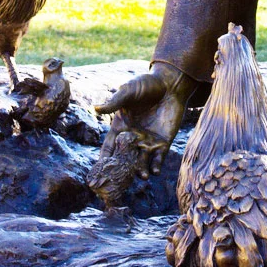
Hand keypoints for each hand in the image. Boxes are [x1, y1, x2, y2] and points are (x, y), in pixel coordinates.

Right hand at [95, 61, 194, 177]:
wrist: (171, 84)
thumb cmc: (146, 84)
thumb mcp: (129, 91)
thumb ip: (115, 102)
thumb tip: (95, 108)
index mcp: (121, 127)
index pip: (109, 147)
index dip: (104, 159)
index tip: (98, 172)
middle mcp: (133, 137)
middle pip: (124, 159)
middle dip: (121, 171)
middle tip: (118, 183)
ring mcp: (147, 142)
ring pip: (141, 162)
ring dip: (140, 171)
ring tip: (141, 176)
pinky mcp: (163, 143)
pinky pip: (158, 159)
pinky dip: (156, 166)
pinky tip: (154, 171)